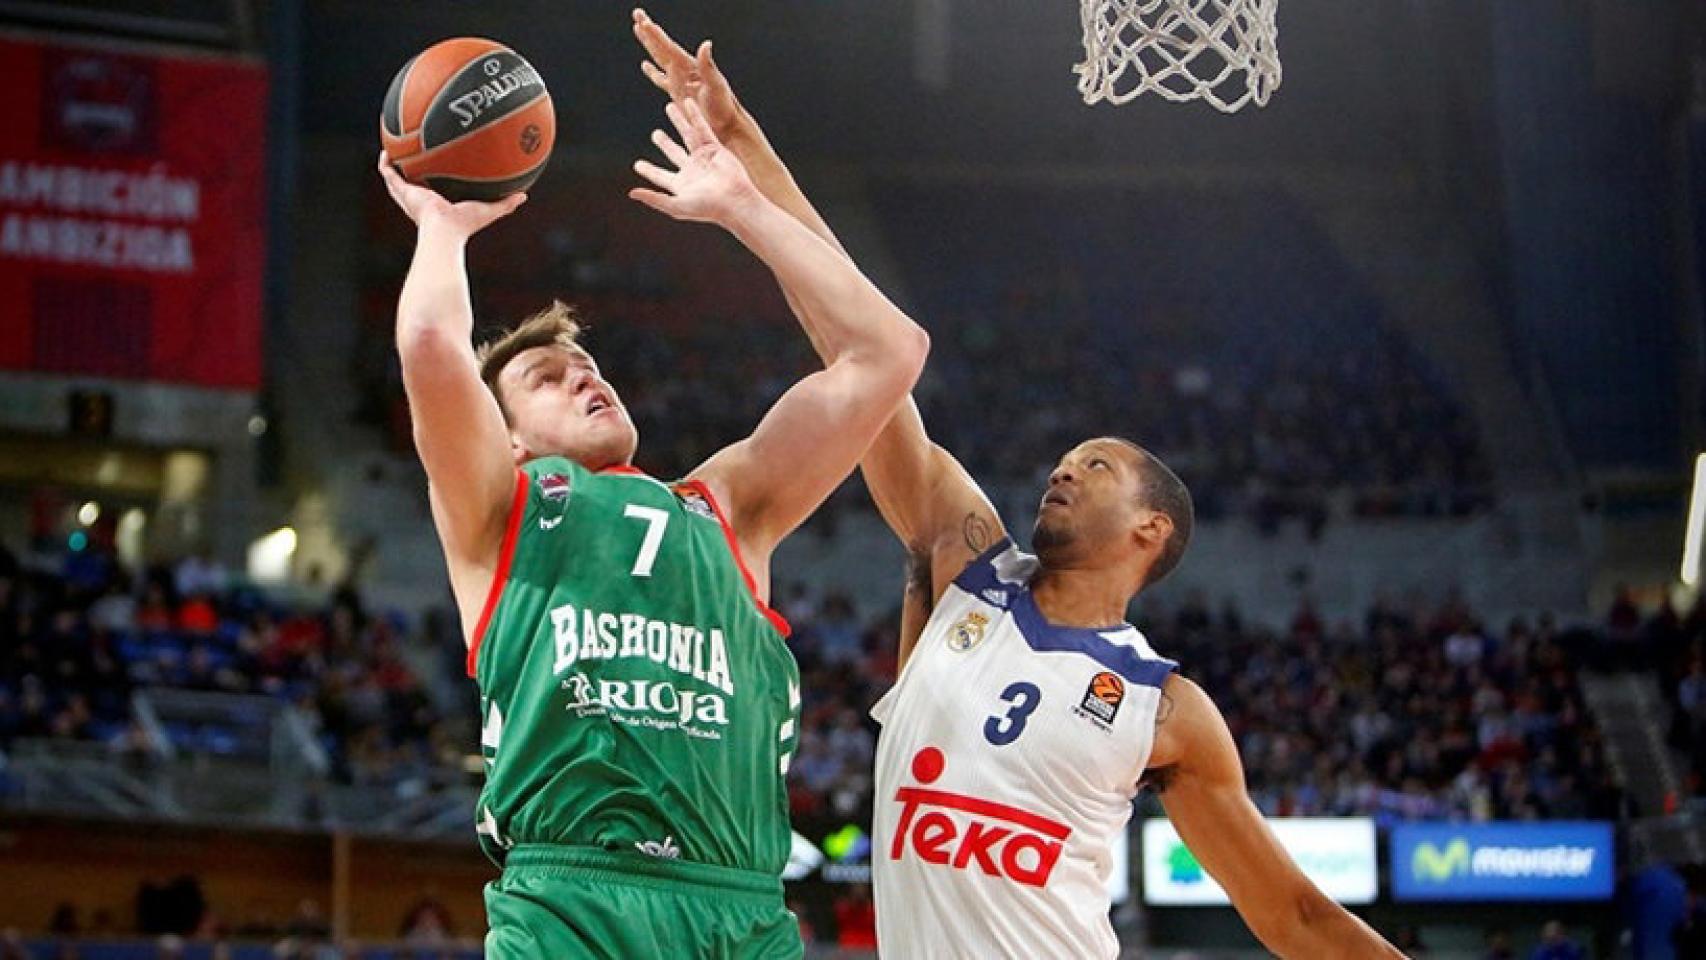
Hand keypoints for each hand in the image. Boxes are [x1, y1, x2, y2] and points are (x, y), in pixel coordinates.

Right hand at [376, 152, 524, 237]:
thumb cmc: (464, 226)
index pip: (434, 192)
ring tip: (393, 150)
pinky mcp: (402, 192)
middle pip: (413, 185)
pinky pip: (389, 175)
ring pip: (397, 180)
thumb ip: (505, 204)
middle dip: (411, 172)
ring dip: (394, 166)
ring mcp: (409, 197)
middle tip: (413, 156)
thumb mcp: (488, 210)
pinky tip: (387, 150)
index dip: (433, 182)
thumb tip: (523, 196)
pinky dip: (386, 164)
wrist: (444, 231)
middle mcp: (421, 202)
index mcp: (438, 206)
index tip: (436, 168)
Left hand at [629, 99, 760, 225]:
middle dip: (665, 143)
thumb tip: (631, 194)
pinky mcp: (715, 148)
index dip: (649, 170)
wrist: (734, 200)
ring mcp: (704, 157)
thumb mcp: (676, 206)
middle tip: (655, 134)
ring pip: (687, 135)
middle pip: (674, 152)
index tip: (637, 165)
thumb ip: (654, 198)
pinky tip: (688, 103)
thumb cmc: (707, 207)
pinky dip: (695, 116)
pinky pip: (703, 128)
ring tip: (669, 107)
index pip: (661, 176)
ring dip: (679, 121)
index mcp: (682, 185)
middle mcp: (692, 170)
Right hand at [632, 8, 745, 141]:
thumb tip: (706, 44)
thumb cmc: (723, 106)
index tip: (643, 20)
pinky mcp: (677, 92)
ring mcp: (679, 80)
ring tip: (639, 29)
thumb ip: (707, 64)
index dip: (654, 34)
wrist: (725, 125)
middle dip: (648, 31)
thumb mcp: (716, 84)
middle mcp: (683, 69)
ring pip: (659, 57)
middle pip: (661, 46)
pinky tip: (645, 65)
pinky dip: (652, 72)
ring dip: (649, 44)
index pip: (668, 46)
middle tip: (637, 14)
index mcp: (690, 66)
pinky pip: (660, 79)